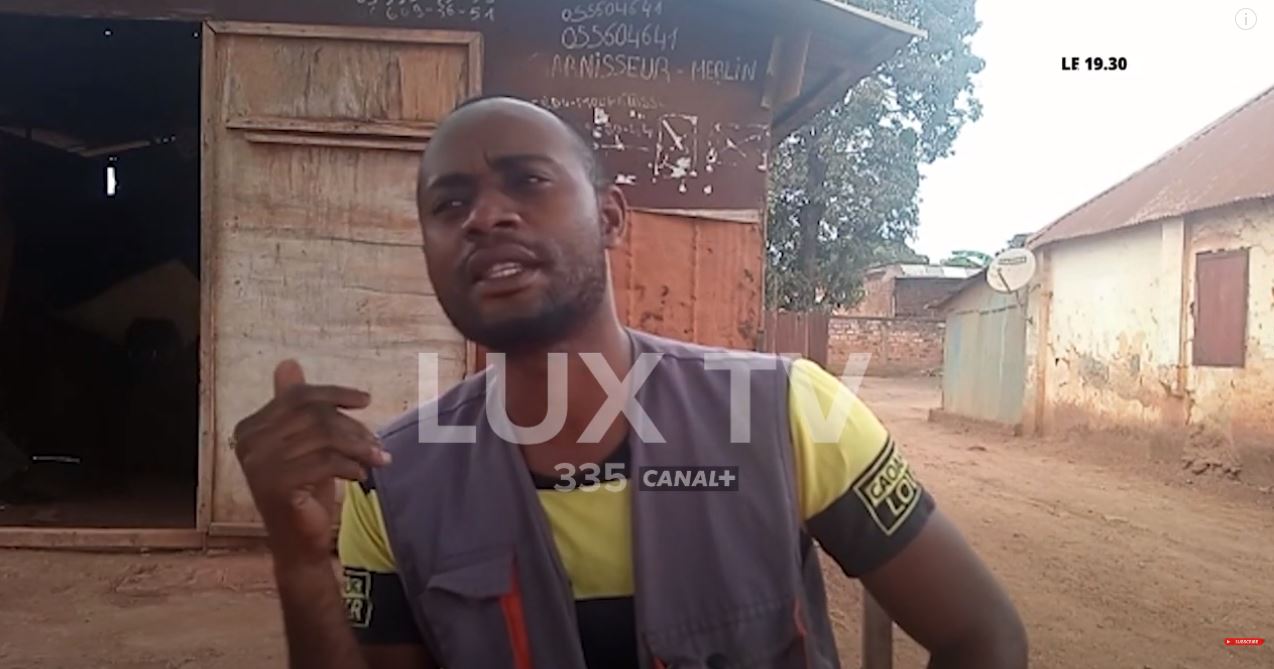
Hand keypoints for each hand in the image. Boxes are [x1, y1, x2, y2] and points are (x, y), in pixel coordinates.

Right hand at [232, 360, 390, 565]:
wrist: (299, 542)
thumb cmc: (305, 489)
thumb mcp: (305, 443)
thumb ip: (296, 406)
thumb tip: (288, 363)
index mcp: (250, 427)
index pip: (298, 397)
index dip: (335, 394)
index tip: (365, 400)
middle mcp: (248, 443)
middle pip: (313, 414)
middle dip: (352, 426)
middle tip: (376, 442)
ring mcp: (259, 464)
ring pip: (323, 436)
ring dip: (358, 446)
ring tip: (377, 459)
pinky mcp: (278, 485)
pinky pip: (325, 461)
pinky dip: (350, 465)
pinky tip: (361, 475)